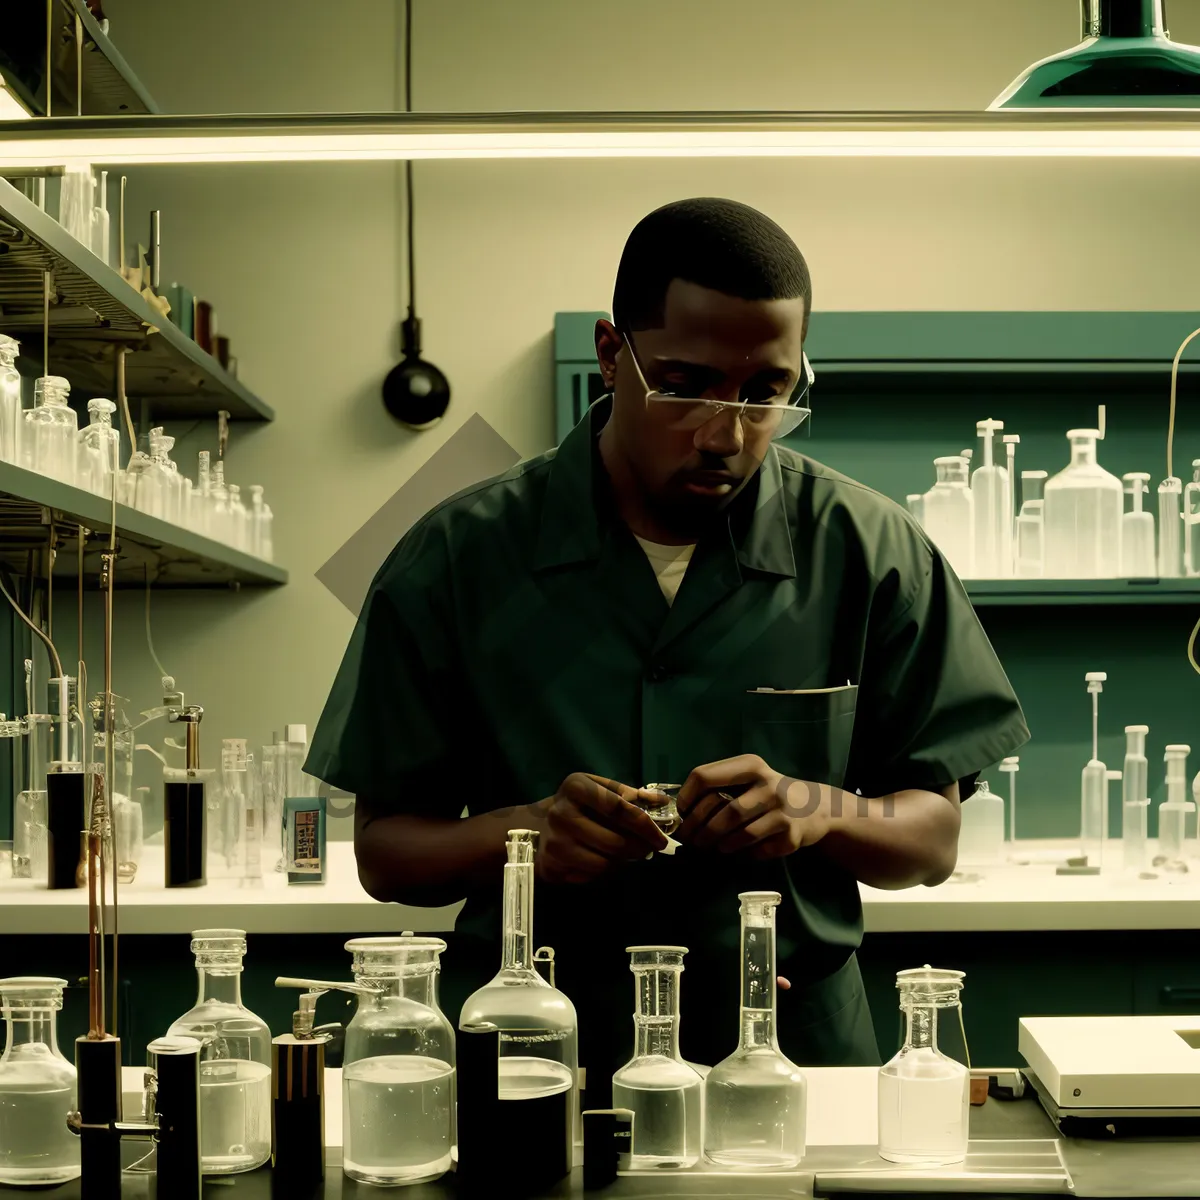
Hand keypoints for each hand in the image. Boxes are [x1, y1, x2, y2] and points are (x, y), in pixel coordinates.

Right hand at [533, 773, 668, 884]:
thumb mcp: (596, 788)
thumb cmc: (575, 804)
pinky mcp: (551, 866)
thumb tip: (663, 801)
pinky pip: (591, 875)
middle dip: (640, 849)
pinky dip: (606, 871)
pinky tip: (607, 861)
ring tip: (629, 854)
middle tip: (649, 849)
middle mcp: (561, 813)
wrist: (533, 826)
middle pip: (615, 842)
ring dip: (624, 862)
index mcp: (575, 787)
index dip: (645, 825)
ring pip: (605, 863)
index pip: (619, 807)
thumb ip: (629, 794)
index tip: (661, 836)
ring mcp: (555, 843)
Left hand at [676, 754, 828, 858]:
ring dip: (718, 844)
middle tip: (690, 840)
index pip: (704, 775)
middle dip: (699, 829)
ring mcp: (782, 811)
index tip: (682, 812)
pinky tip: (738, 852)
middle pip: (722, 809)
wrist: (817, 807)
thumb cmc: (769, 792)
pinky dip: (742, 854)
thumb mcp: (749, 777)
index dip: (687, 797)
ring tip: (711, 847)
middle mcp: (767, 784)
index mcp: (750, 765)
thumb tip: (683, 811)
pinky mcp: (791, 836)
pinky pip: (757, 850)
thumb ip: (720, 785)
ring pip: (739, 833)